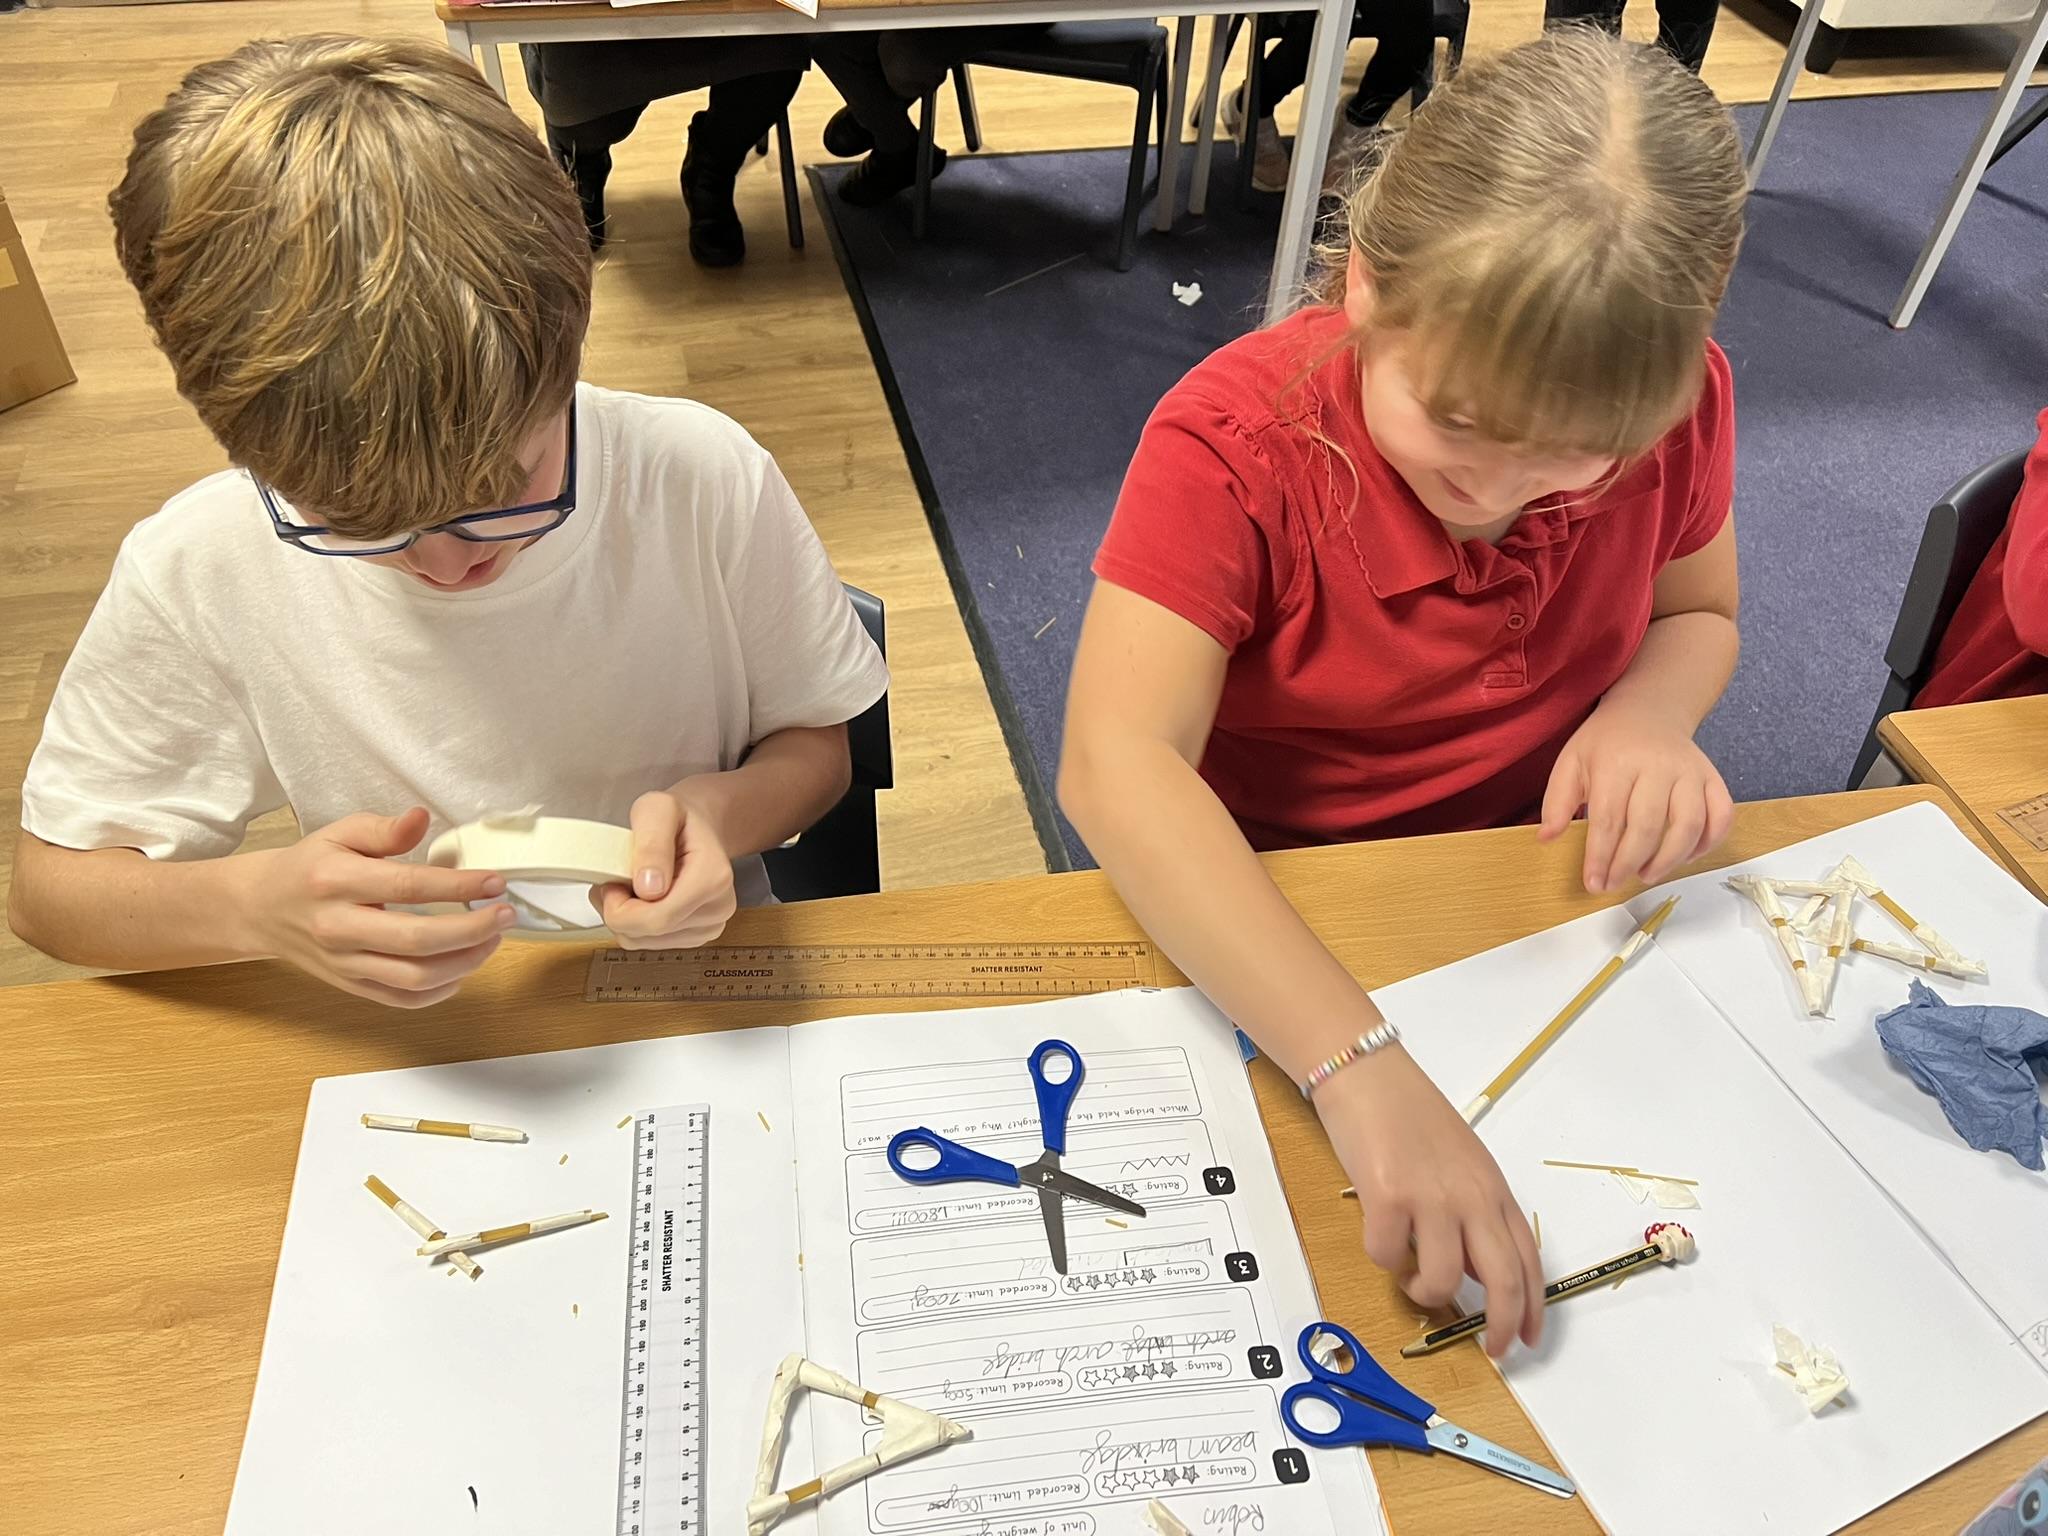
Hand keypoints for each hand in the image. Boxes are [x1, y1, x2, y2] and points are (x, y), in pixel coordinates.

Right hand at [240, 807, 513, 1007]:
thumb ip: (384, 829)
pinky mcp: (350, 986)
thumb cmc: (309, 866)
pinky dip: (439, 991)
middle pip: (416, 940)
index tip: (495, 882)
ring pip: (414, 978)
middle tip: (505, 915)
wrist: (260, 909)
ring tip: (491, 940)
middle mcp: (339, 927)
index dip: (459, 886)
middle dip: (472, 930)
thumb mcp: (340, 833)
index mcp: (336, 882)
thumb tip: (422, 817)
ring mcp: (344, 963)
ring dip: (464, 963)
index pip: (409, 887)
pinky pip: (401, 999)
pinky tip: (461, 969)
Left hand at [597, 790, 737, 949]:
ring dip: (626, 919)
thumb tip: (648, 890)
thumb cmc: (678, 818)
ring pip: (645, 942)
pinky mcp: (699, 935)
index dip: (620, 908)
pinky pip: (651, 944)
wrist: (699, 828)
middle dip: (618, 912)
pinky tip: (641, 901)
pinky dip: (636, 926)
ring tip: (629, 887)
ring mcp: (711, 925)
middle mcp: (718, 907)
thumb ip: (651, 844)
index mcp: (712, 878)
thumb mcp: (657, 810)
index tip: (611, 882)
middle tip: (614, 882)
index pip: (657, 919)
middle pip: (648, 933)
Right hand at [1315, 1047, 1543, 1357]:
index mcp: (1492, 1189)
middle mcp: (1470, 1196)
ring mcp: (1430, 1197)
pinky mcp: (1387, 1196)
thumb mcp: (1462, 1162)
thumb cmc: (1409, 1114)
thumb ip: (1473, 1211)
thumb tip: (1469, 1267)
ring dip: (1424, 1294)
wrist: (1368, 1074)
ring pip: (1440, 1281)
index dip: (1532, 1308)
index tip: (1528, 1337)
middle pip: (1502, 1280)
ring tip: (1411, 1280)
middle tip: (1490, 1349)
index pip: (1528, 1260)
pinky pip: (1387, 1257)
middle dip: (1499, 1326)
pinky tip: (1381, 1239)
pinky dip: (1383, 1261)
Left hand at [1539, 698, 1734, 892]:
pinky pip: (1721, 816)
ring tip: (1646, 875)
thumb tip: (1547, 838)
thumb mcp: (1570, 763)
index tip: (1593, 883)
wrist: (1647, 711)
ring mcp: (1690, 772)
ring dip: (1669, 860)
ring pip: (1688, 825)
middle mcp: (1658, 766)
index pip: (1609, 819)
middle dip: (1629, 863)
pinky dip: (1708, 842)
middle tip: (1614, 883)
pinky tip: (1685, 857)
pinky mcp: (1713, 778)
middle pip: (1648, 826)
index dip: (1601, 857)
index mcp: (1617, 762)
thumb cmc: (1605, 744)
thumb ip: (1556, 801)